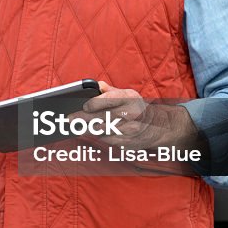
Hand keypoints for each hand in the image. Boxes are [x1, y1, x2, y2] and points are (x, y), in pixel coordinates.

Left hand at [80, 81, 201, 151]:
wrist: (158, 126)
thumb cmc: (137, 108)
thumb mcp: (127, 95)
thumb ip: (110, 91)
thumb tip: (97, 85)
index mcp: (129, 98)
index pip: (108, 100)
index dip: (94, 104)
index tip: (84, 107)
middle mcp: (131, 114)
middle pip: (102, 117)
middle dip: (83, 119)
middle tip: (69, 120)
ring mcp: (130, 130)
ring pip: (103, 131)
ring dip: (88, 129)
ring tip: (77, 126)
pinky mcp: (128, 143)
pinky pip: (108, 141)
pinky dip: (99, 137)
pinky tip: (92, 133)